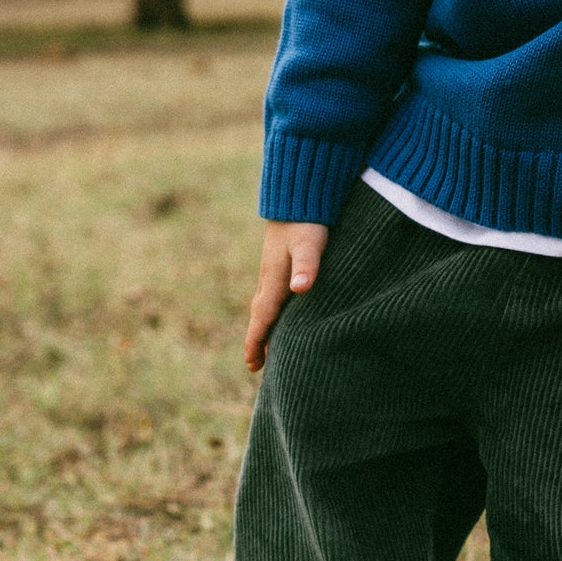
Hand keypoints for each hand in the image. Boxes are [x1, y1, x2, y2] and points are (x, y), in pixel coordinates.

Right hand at [244, 220, 328, 370]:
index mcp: (274, 280)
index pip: (264, 318)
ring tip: (265, 345)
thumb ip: (307, 265)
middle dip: (258, 339)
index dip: (257, 341)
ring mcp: (273, 269)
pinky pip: (271, 294)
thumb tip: (300, 288)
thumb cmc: (307, 221)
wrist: (296, 195)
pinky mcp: (279, 262)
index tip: (252, 364)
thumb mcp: (309, 243)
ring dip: (263, 325)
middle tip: (254, 365)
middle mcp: (269, 278)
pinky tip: (279, 310)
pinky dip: (271, 310)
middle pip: (261, 315)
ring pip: (265, 305)